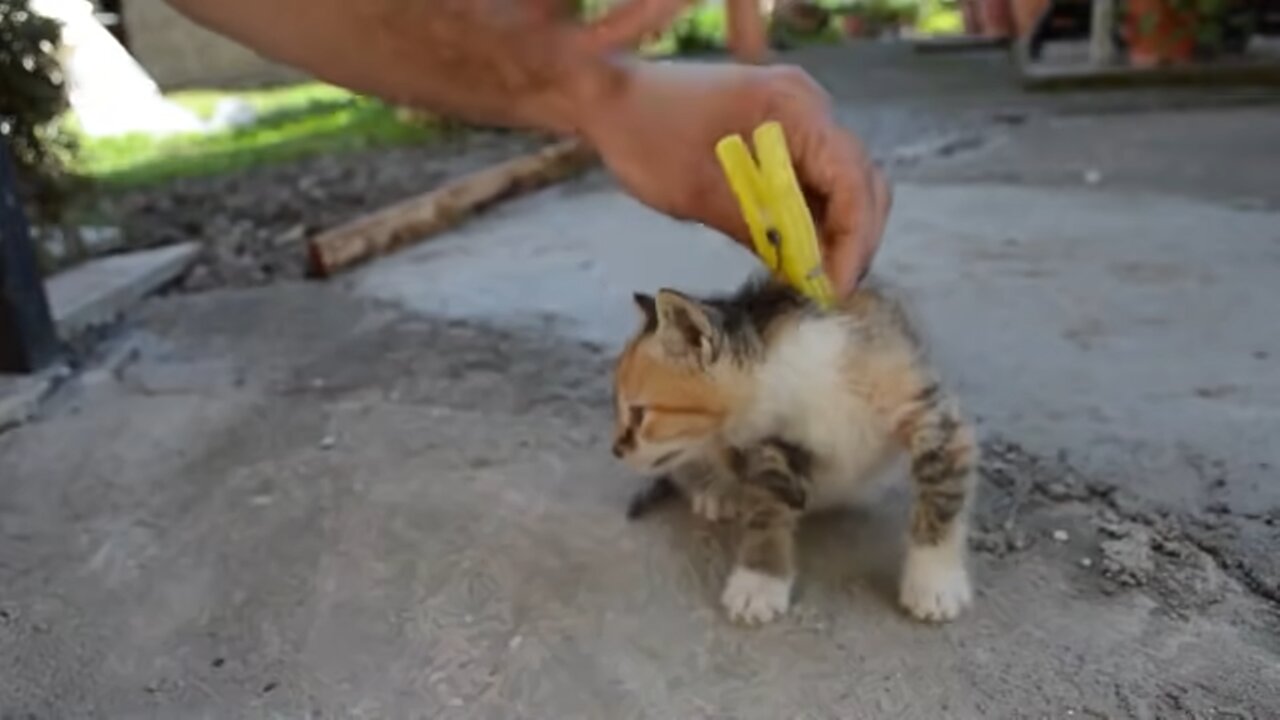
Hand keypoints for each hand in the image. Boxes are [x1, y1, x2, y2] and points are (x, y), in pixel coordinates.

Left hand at [579, 61, 890, 295]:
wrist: (610, 100)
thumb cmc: (645, 137)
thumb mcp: (700, 194)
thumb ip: (760, 232)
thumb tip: (807, 276)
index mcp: (794, 108)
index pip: (853, 180)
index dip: (853, 240)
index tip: (834, 289)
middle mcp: (810, 106)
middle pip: (863, 183)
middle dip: (854, 242)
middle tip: (830, 293)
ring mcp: (800, 118)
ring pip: (847, 186)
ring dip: (839, 234)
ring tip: (817, 282)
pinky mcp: (785, 135)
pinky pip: (818, 182)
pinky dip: (816, 220)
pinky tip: (799, 257)